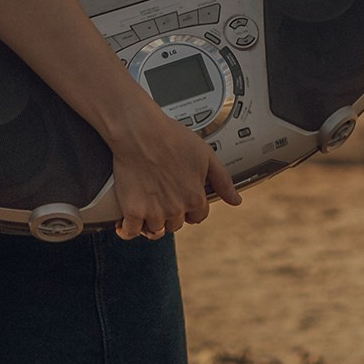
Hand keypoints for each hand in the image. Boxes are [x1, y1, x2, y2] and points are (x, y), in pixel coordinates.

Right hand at [105, 98, 242, 240]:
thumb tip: (236, 200)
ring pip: (155, 230)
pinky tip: (127, 223)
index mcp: (195, 197)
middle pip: (176, 225)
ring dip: (151, 223)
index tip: (181, 198)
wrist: (139, 131)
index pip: (198, 216)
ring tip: (146, 208)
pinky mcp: (132, 210)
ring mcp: (153, 212)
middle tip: (162, 197)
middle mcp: (176, 208)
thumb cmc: (171, 138)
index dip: (191, 207)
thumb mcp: (206, 155)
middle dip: (171, 214)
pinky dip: (128, 230)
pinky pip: (130, 231)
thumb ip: (223, 180)